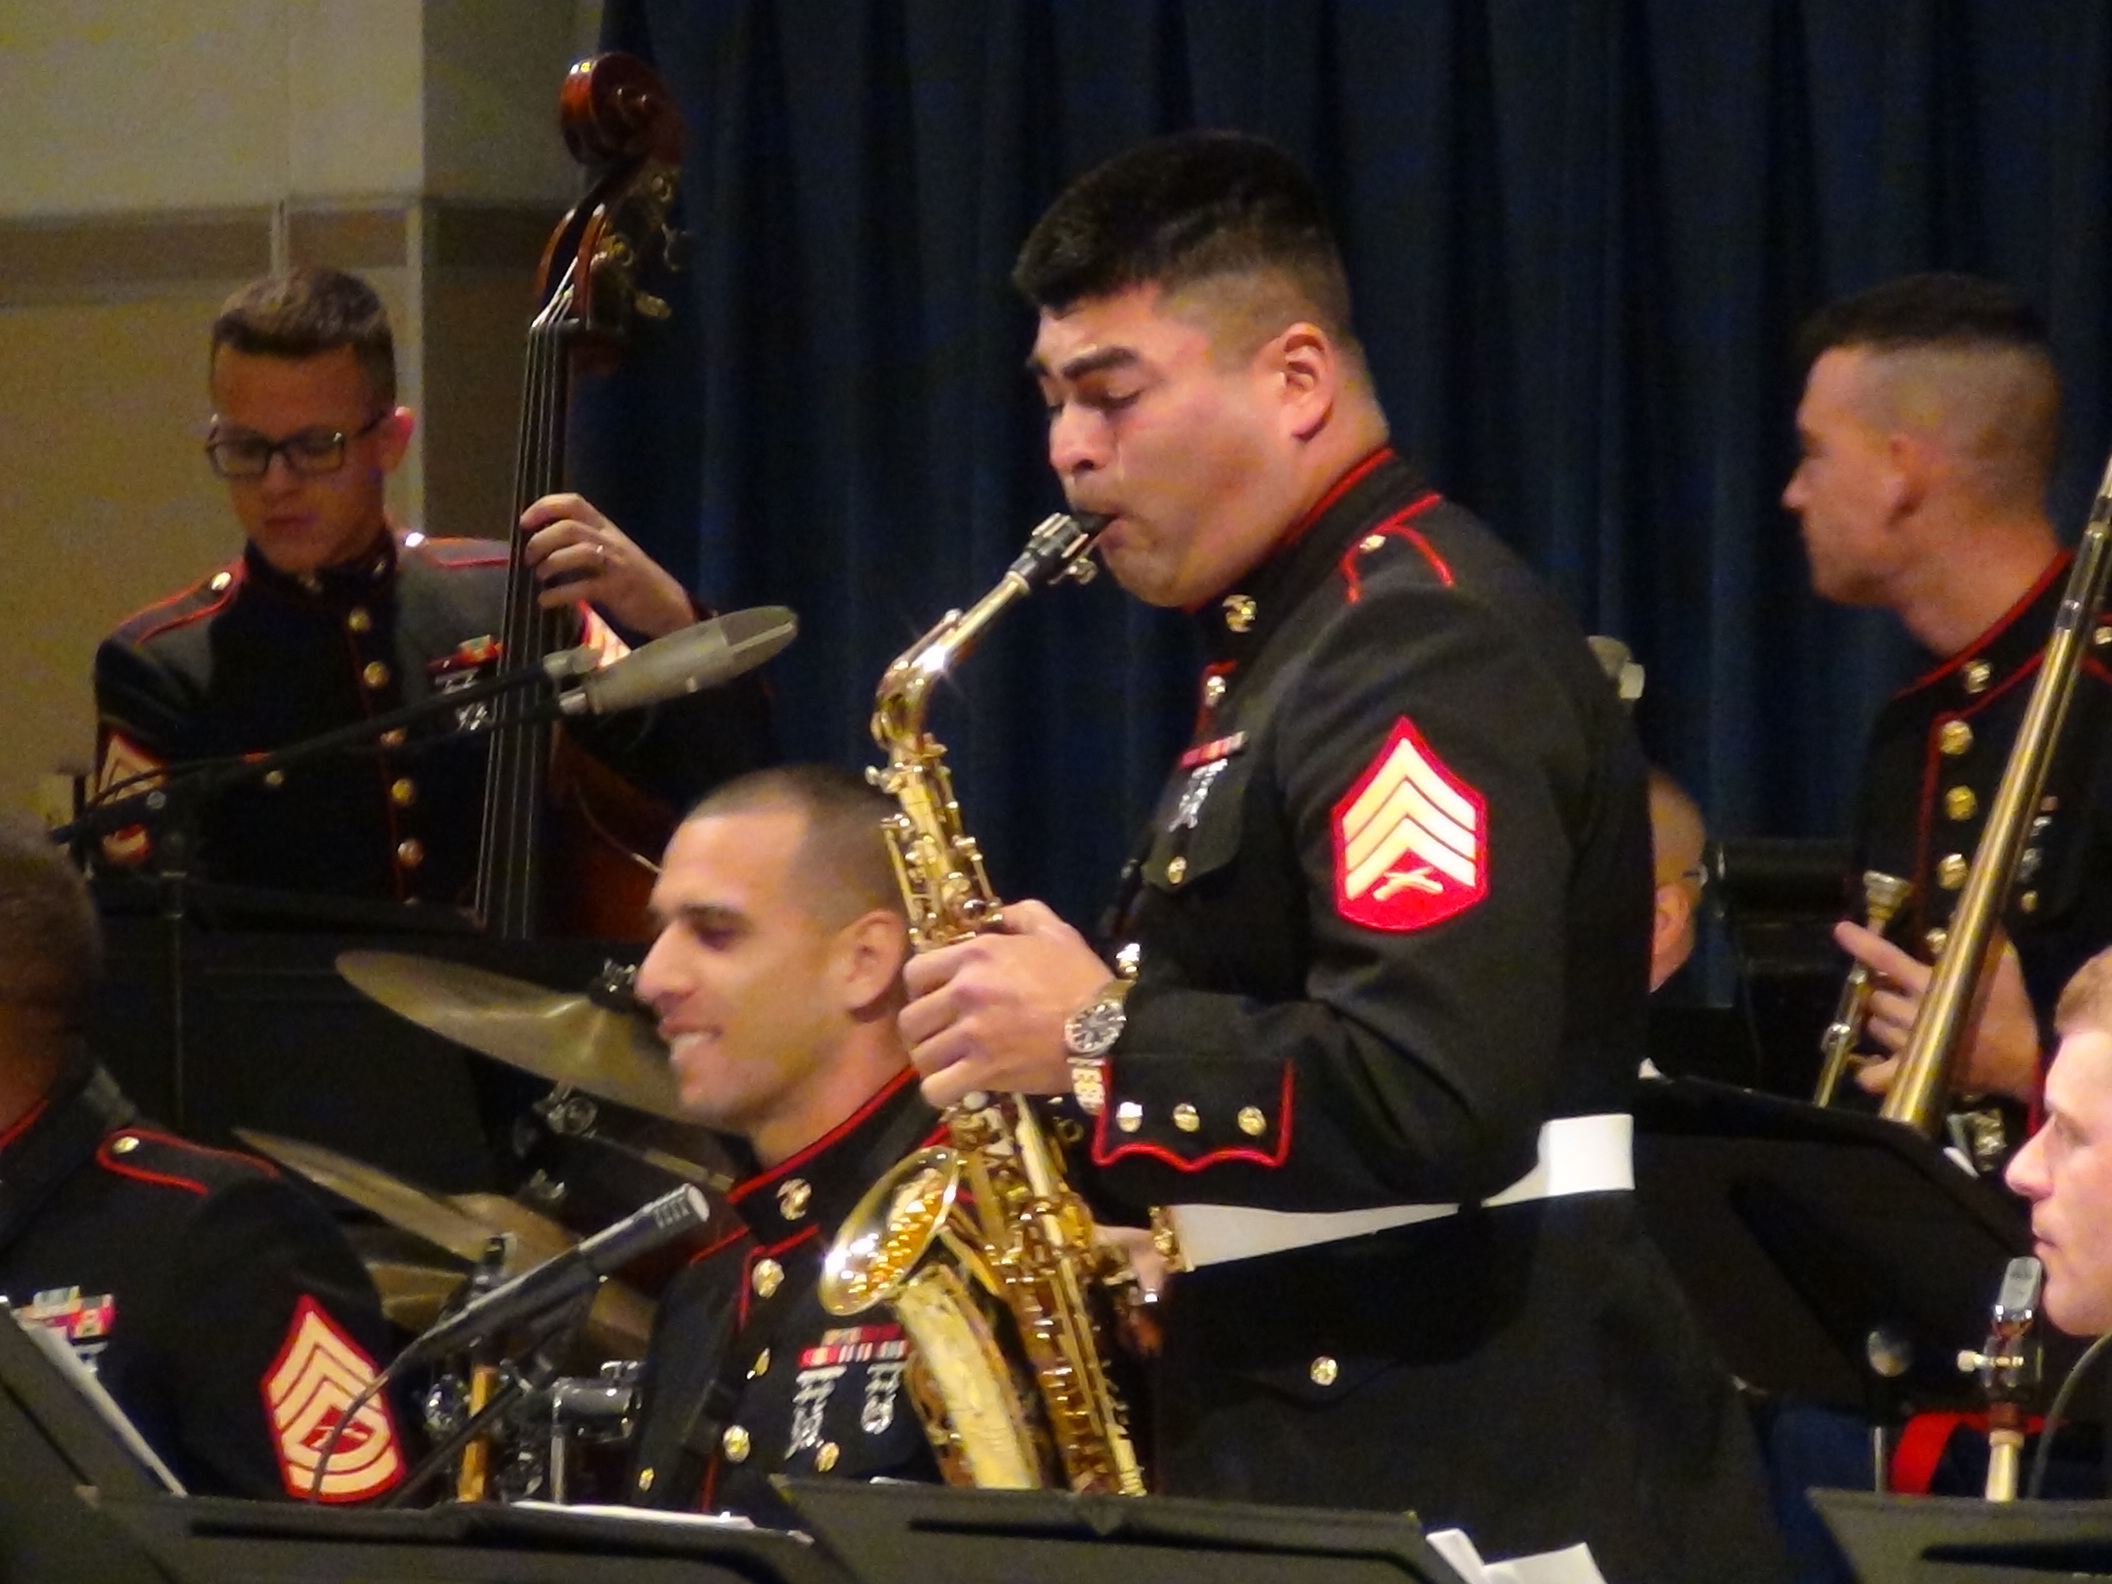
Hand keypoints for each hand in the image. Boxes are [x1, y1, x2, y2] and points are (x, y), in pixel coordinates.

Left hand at [519, 492, 694, 638]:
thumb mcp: (610, 553)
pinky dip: (559, 595)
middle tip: (529, 559)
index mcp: (607, 528)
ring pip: (578, 552)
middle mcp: (611, 541)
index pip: (574, 503)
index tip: (524, 523)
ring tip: (540, 578)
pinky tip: (546, 602)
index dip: (545, 507)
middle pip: (570, 527)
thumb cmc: (633, 579)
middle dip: (541, 541)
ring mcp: (616, 564)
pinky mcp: (618, 589)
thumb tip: (541, 546)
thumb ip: (582, 545)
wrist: (667, 605)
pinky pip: (584, 587)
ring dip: (551, 564)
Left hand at [898, 900, 1110, 1107]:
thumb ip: (1022, 915)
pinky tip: (955, 1087)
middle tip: (941, 1036)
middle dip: (923, 1030)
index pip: (915, 973)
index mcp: (975, 956)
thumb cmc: (1082, 980)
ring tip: (948, 1064)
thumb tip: (999, 916)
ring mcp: (972, 1035)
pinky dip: (941, 1091)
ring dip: (932, 1062)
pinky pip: (936, 1088)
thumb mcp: (1055, 932)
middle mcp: (965, 992)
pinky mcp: (983, 1072)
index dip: (920, 989)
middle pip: (911, 1018)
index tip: (935, 999)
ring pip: (921, 1056)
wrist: (1106, 1029)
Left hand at [1837, 920, 2040, 1101]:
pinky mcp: (1914, 1073)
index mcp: (1931, 985)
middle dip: (1881, 992)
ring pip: (1874, 1028)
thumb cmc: (2012, 1011)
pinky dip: (1869, 1072)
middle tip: (1901, 994)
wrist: (2026, 1061)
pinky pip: (1875, 1077)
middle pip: (1874, 997)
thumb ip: (1985, 938)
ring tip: (1905, 1023)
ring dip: (1882, 1023)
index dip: (1862, 943)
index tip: (1841, 930)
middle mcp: (1913, 1013)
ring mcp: (1910, 1045)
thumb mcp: (2004, 965)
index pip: (1887, 958)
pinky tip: (1875, 1062)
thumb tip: (1976, 909)